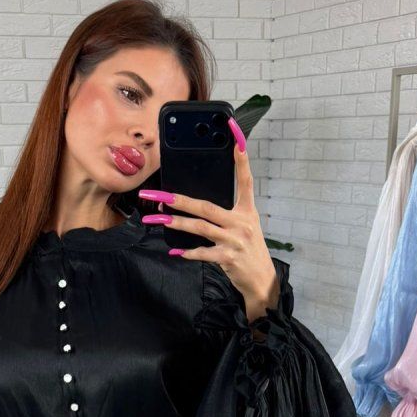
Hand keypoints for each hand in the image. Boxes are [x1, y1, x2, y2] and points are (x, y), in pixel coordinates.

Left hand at [138, 117, 279, 323]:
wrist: (261, 281)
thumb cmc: (248, 252)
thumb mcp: (244, 227)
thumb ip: (225, 215)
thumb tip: (196, 205)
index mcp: (247, 210)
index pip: (245, 179)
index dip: (241, 158)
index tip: (235, 134)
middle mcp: (242, 222)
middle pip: (207, 206)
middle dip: (179, 200)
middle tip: (157, 194)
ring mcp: (235, 240)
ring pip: (200, 227)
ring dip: (175, 223)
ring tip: (155, 218)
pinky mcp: (228, 258)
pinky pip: (202, 252)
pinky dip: (188, 252)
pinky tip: (175, 251)